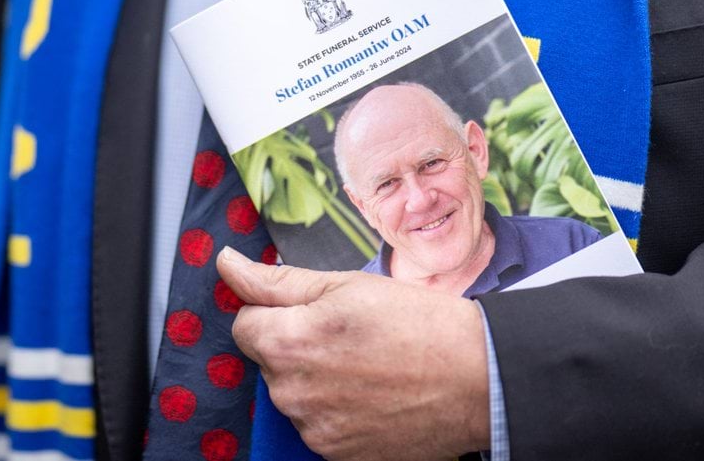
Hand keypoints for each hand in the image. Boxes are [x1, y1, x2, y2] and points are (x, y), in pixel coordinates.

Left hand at [216, 247, 491, 460]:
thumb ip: (277, 280)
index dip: (276, 311)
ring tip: (368, 366)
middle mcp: (290, 392)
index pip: (245, 324)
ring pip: (294, 394)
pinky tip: (373, 395)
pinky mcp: (336, 455)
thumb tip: (226, 263)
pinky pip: (318, 425)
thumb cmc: (417, 323)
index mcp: (287, 342)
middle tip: (350, 337)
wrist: (477, 378)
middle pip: (270, 361)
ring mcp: (313, 429)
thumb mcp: (345, 285)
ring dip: (317, 380)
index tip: (314, 312)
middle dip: (297, 345)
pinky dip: (337, 411)